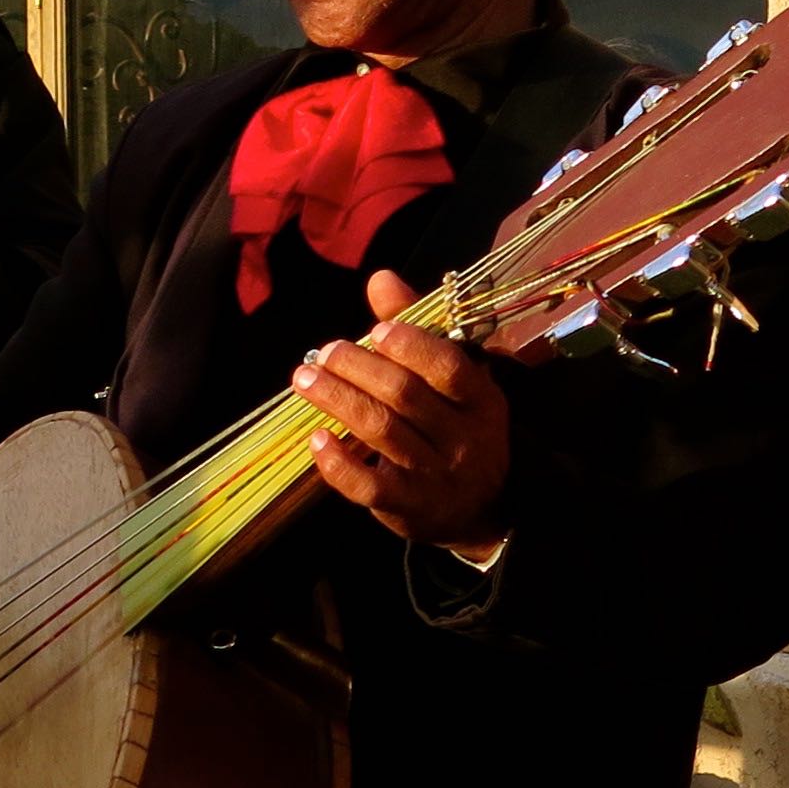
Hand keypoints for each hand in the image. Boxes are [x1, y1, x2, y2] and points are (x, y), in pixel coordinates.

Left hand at [295, 272, 513, 554]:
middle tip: (324, 352)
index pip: (448, 367)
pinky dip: (339, 463)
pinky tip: (316, 438)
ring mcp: (437, 476)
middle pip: (405, 395)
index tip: (374, 330)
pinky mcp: (410, 509)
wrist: (484, 507)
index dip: (410, 345)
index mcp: (480, 399)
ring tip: (304, 378)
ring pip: (382, 432)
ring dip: (338, 400)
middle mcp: (464, 438)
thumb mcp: (452, 380)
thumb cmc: (457, 428)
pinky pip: (370, 486)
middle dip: (358, 368)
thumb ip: (418, 329)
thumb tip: (380, 278)